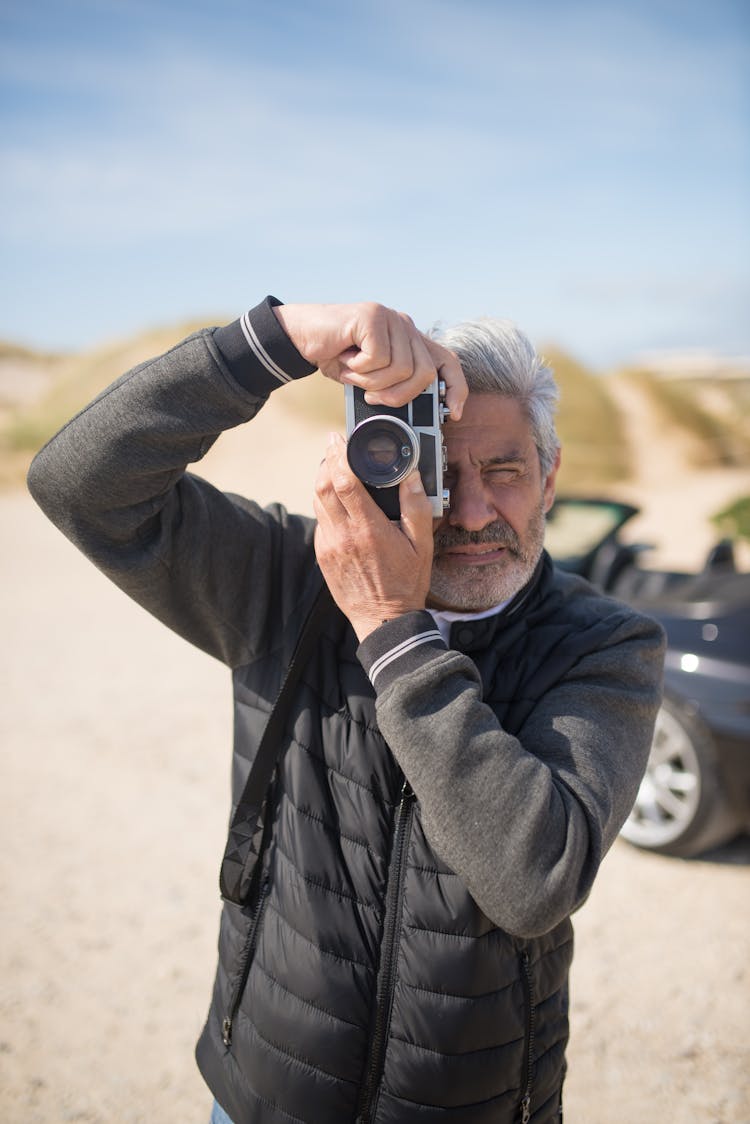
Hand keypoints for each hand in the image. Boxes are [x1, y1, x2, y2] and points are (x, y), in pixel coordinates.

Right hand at [274, 301, 465, 420]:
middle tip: (371, 396)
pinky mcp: (373, 316)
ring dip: (372, 381)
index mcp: (410, 340)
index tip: (452, 414)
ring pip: (401, 369)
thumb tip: (413, 412)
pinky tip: (346, 358)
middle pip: (424, 374)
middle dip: (398, 396)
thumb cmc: (335, 357)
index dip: (456, 388)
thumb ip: (393, 386)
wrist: (300, 337)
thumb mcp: (370, 378)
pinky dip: (358, 369)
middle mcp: (405, 326)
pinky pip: (378, 359)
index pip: (447, 362)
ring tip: (353, 371)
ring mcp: (391, 318)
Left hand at [313, 432, 434, 640]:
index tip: (338, 439)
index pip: (344, 482)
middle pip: (323, 486)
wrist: (383, 621)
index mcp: (368, 529)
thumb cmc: (406, 583)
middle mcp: (343, 536)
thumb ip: (416, 507)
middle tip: (334, 447)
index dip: (338, 455)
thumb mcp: (421, 546)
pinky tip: (339, 501)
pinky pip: (320, 521)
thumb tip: (411, 475)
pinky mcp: (322, 555)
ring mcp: (328, 546)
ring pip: (317, 501)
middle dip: (326, 461)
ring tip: (336, 468)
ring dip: (323, 481)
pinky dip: (326, 504)